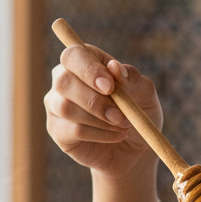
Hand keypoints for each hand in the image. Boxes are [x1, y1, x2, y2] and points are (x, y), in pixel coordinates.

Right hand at [44, 43, 162, 178]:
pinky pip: (73, 130)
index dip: (88, 69)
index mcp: (85, 61)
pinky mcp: (58, 130)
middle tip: (121, 115)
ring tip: (124, 125)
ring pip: (66, 108)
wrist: (136, 146)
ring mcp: (56, 106)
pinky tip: (116, 136)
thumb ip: (131, 77)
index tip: (110, 87)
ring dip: (100, 119)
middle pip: (63, 81)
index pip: (73, 55)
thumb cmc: (138, 111)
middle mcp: (64, 80)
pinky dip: (100, 134)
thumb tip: (114, 66)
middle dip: (94, 100)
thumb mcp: (144, 92)